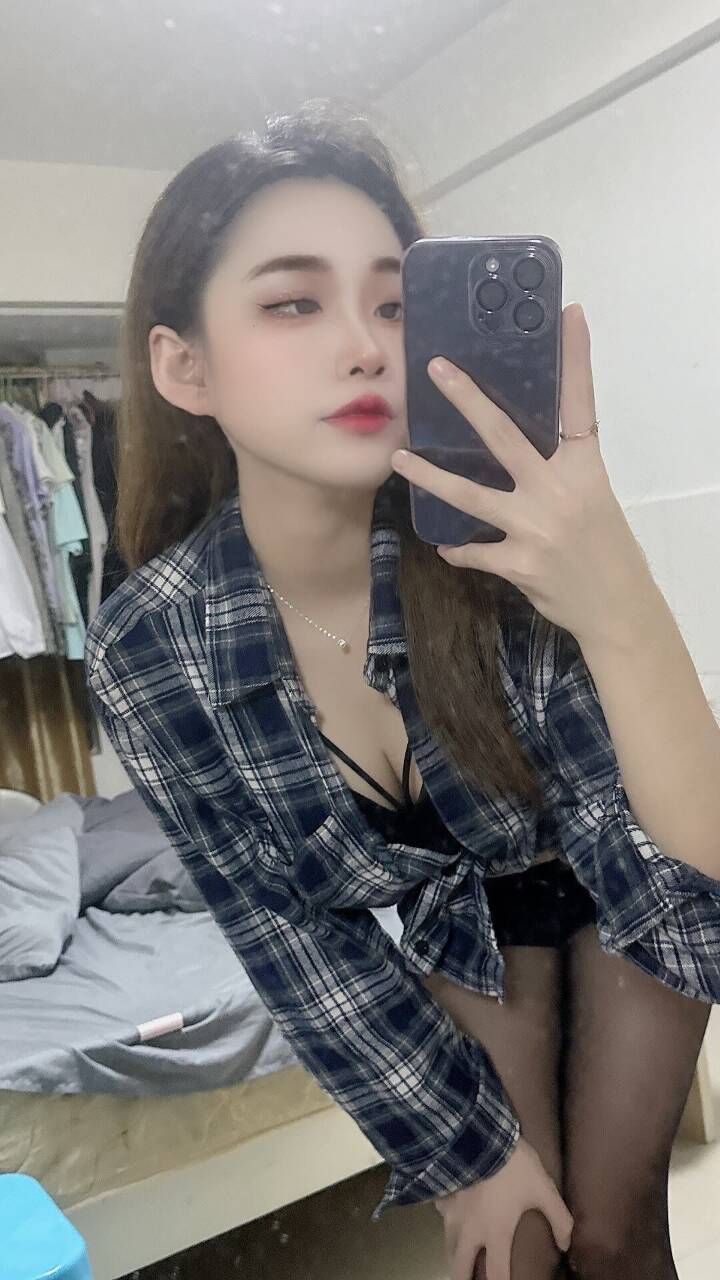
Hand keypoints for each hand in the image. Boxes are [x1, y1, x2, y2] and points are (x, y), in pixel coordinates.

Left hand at [391, 303, 649, 646]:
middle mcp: (559, 490)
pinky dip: (459, 549)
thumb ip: (558, 472)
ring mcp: (536, 527)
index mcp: (585, 468)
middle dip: (467, 399)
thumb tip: (513, 450)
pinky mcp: (518, 562)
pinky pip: (474, 550)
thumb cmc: (605, 549)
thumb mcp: (593, 498)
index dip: (576, 359)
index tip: (569, 314)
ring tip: (398, 458)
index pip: (580, 404)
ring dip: (430, 476)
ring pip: (470, 493)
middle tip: (436, 369)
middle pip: (504, 435)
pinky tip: (446, 546)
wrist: (617, 609)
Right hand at [434, 1135, 573, 1279]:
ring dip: (455, 1256)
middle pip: (460, 1269)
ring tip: (460, 1259)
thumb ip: (559, 1219)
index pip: (497, 1275)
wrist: (480, 1134)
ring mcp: (453, 1213)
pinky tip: (450, 1217)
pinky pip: (441, 1215)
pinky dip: (446, 1222)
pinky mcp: (443, 1195)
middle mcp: (471, 1230)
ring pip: (448, 1246)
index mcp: (496, 1233)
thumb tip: (566, 1244)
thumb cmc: (514, 1166)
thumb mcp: (544, 1190)